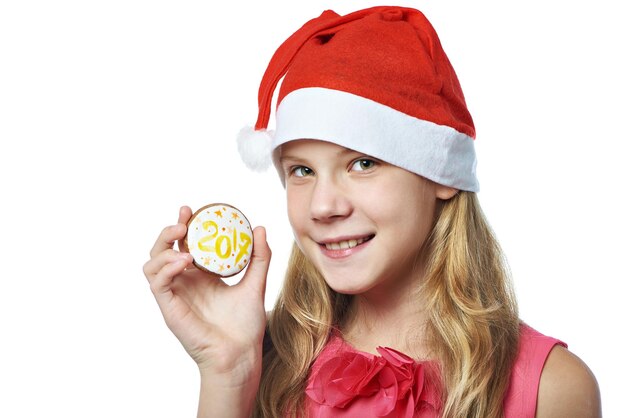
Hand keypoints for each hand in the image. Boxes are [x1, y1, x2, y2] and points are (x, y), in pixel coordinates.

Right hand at [143, 206, 270, 382]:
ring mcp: (174, 295)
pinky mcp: (168, 308)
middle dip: (168, 231)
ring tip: (181, 239)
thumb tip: (258, 228)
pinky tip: (184, 262)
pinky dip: (166, 268)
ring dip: (162, 247)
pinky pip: (157, 283)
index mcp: (200, 275)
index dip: (183, 225)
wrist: (241, 353)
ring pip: (152, 263)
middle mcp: (184, 282)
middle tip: (183, 220)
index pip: (184, 245)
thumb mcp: (256, 283)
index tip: (192, 210)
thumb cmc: (246, 325)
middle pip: (163, 250)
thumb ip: (259, 257)